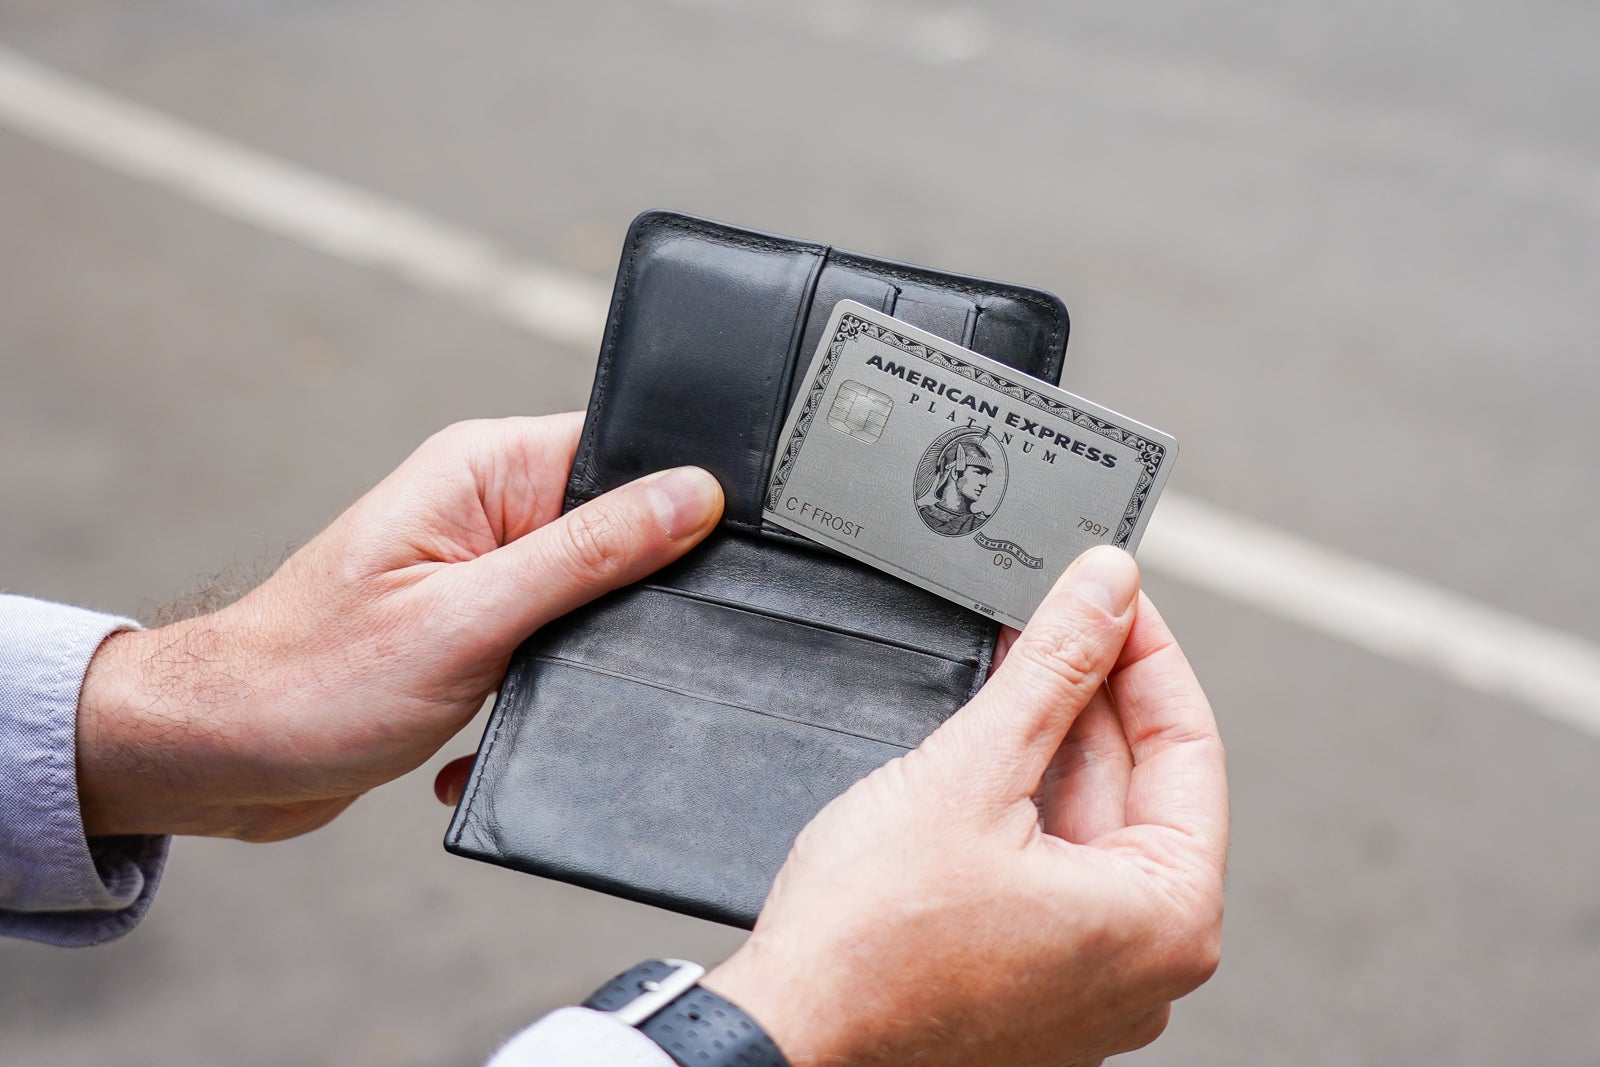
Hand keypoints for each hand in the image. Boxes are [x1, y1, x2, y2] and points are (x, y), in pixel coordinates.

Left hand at [75, 413, 723, 840]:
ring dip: (571, 661)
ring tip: (517, 692)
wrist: (219, 758)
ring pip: (588, 603)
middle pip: (617, 532)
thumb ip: (590, 555)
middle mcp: (483, 508)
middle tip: (586, 647)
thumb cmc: (314, 681)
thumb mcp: (473, 619)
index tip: (706, 556)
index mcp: (483, 470)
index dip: (674, 497)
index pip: (619, 448)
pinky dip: (533, 697)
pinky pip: (547, 649)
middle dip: (624, 602)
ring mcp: (479, 570)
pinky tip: (484, 732)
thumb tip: (692, 496)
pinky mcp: (474, 628)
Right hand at [704, 546, 1226, 1065]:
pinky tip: (993, 737)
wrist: (788, 1030)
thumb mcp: (971, 773)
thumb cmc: (870, 945)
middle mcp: (1144, 962)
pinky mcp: (1033, 981)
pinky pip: (1053, 866)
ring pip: (1089, 822)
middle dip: (1092, 689)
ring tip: (1015, 658)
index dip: (1146, 651)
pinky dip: (1026, 798)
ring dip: (1054, 737)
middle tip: (1055, 608)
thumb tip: (1105, 590)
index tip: (1114, 591)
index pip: (1189, 745)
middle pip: (1138, 784)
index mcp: (1167, 919)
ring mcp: (1088, 979)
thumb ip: (1052, 669)